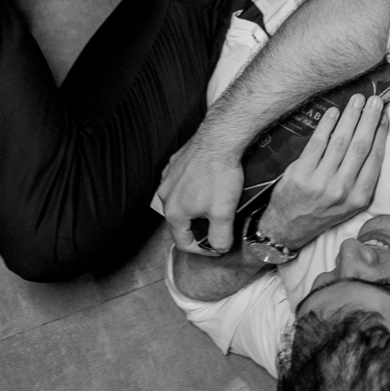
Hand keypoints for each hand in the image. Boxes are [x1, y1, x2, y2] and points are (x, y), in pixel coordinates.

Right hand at [157, 134, 243, 255]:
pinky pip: (181, 184)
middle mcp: (165, 196)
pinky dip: (193, 189)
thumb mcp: (224, 213)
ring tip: (215, 203)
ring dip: (196, 208)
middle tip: (218, 226)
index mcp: (174, 213)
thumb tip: (218, 248)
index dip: (202, 250)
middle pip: (181, 223)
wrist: (219, 139)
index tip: (216, 247)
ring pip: (180, 202)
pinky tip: (209, 184)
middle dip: (199, 228)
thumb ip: (220, 238)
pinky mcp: (174, 165)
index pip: (183, 243)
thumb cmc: (219, 173)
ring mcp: (168, 179)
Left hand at [261, 93, 389, 248]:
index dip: (381, 134)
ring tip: (357, 100)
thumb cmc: (322, 211)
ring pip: (340, 142)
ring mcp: (320, 182)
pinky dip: (326, 125)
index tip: (385, 116)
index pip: (375, 159)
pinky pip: (317, 144)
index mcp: (359, 197)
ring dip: (350, 117)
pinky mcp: (301, 174)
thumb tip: (372, 139)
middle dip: (369, 120)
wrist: (290, 226)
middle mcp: (342, 190)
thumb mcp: (350, 204)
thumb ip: (361, 178)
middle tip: (375, 100)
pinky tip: (333, 112)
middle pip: (360, 146)